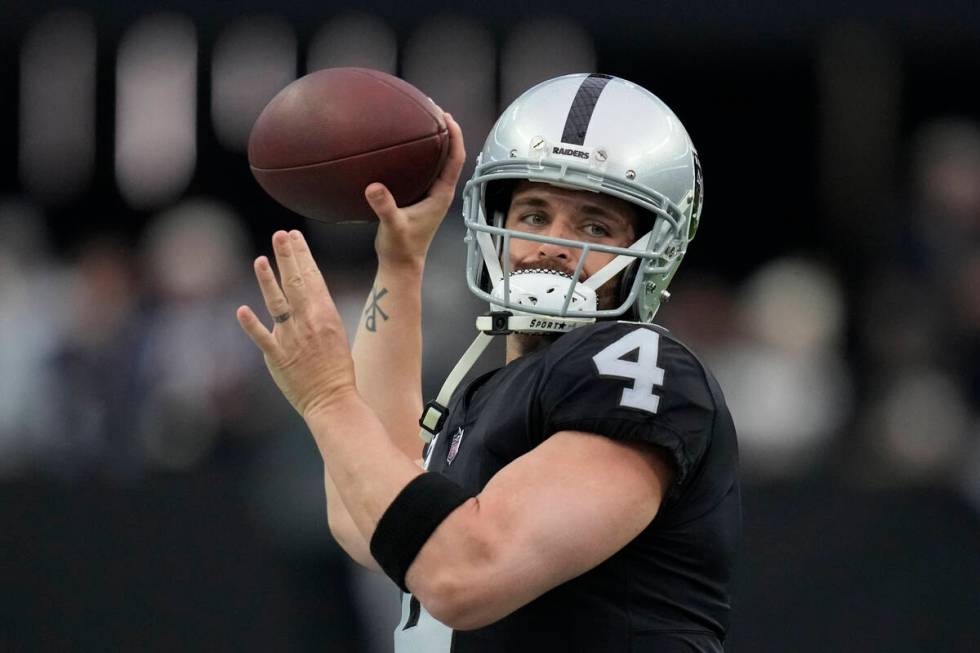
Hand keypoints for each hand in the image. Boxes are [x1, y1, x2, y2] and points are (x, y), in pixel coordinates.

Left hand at [236, 230, 355, 416]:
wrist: (333, 399)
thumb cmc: (337, 368)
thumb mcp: (336, 332)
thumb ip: (318, 312)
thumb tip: (307, 292)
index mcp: (325, 314)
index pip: (312, 277)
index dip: (302, 255)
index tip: (294, 235)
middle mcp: (308, 322)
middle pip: (295, 283)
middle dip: (288, 256)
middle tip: (280, 234)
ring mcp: (291, 339)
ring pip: (277, 303)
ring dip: (268, 281)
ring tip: (261, 259)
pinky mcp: (277, 357)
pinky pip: (262, 337)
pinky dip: (252, 324)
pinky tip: (242, 310)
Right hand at [365, 112, 466, 268]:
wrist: (401, 265)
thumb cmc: (401, 248)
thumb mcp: (392, 226)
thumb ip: (385, 207)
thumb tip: (373, 187)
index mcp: (442, 194)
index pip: (456, 159)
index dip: (455, 135)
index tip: (446, 115)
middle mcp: (440, 191)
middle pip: (449, 154)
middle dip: (444, 130)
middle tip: (432, 108)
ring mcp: (430, 194)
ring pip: (437, 161)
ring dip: (433, 141)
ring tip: (420, 120)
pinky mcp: (419, 197)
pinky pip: (423, 169)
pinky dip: (418, 155)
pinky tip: (401, 147)